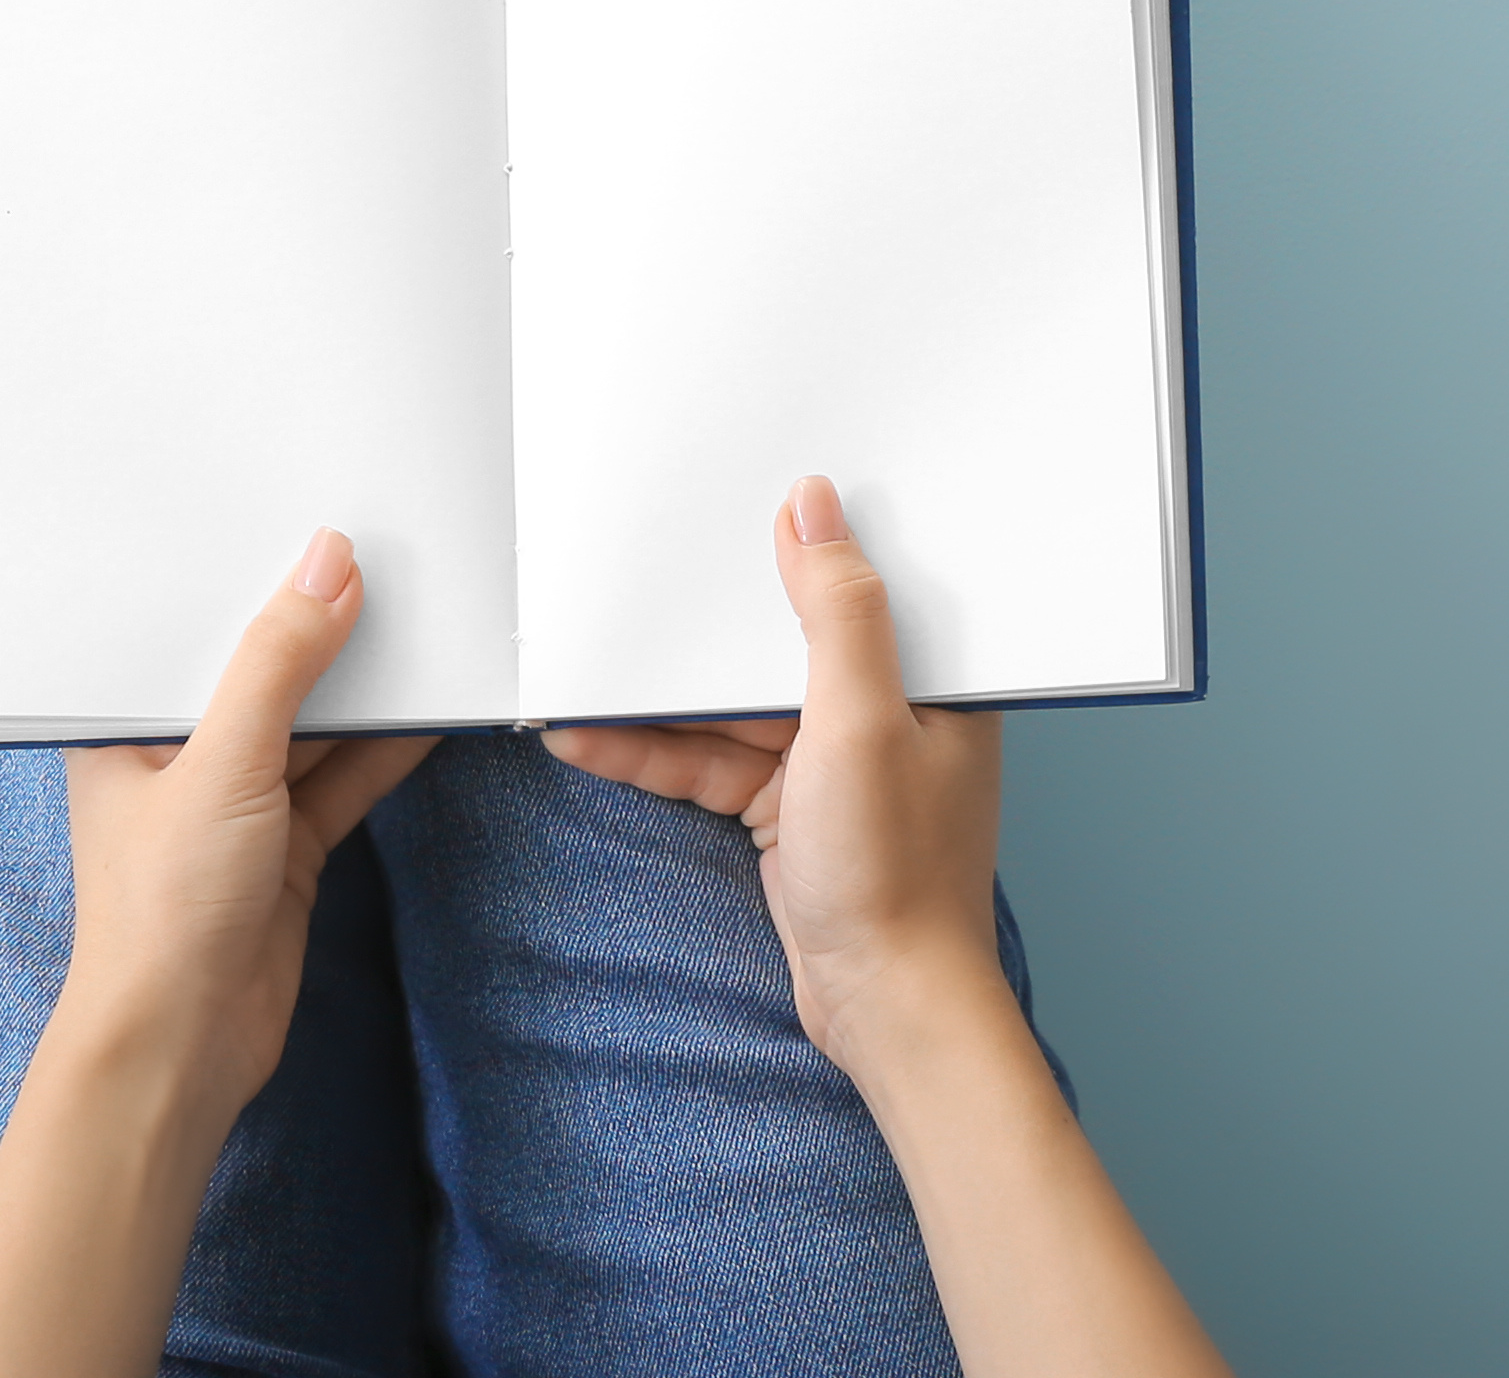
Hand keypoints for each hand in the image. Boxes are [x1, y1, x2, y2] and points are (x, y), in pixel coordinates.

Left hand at [50, 527, 436, 1100]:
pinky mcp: (284, 847)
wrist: (183, 1046)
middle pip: (256, 671)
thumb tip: (326, 565)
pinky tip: (432, 711)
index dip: (240, 574)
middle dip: (314, 625)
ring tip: (425, 615)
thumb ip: (278, 664)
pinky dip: (384, 751)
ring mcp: (233, 802)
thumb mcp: (224, 763)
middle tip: (384, 555)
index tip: (300, 518)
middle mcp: (175, 754)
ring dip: (361, 687)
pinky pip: (341, 780)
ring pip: (308, 725)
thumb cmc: (162, 909)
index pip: (185, 626)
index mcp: (123, 722)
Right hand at [541, 475, 1010, 1084]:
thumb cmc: (899, 878)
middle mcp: (885, 716)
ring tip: (580, 677)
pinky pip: (708, 763)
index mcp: (928, 683)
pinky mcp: (789, 808)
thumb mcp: (861, 722)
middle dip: (700, 627)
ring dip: (655, 701)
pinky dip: (652, 755)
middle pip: (776, 644)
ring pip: (727, 708)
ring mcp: (832, 765)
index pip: (859, 586)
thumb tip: (816, 506)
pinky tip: (589, 741)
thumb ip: (837, 612)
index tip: (731, 501)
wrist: (888, 1008)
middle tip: (630, 584)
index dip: (799, 541)